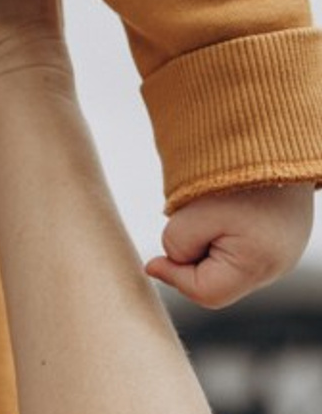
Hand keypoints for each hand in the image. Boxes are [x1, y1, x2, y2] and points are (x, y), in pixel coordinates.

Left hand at [145, 183, 314, 306]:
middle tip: (184, 225)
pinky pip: (239, 249)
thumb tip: (167, 263)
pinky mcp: (278, 238)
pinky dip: (221, 235)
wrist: (271, 140)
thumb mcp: (192, 212)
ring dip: (206, 245)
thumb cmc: (230, 175)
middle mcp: (276, 266)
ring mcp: (281, 253)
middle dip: (191, 261)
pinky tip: (220, 210)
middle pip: (217, 283)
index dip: (174, 278)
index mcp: (257, 264)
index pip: (206, 293)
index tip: (152, 260)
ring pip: (226, 266)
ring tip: (208, 211)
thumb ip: (177, 244)